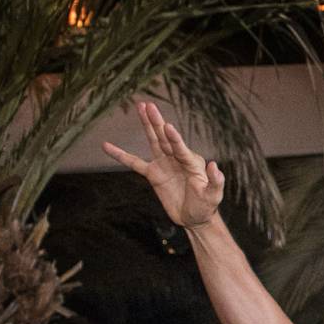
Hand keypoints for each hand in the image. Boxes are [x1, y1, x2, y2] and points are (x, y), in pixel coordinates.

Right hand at [102, 102, 225, 227]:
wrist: (194, 218)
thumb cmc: (207, 206)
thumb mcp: (213, 195)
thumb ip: (216, 181)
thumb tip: (214, 165)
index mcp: (192, 162)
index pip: (181, 149)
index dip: (174, 138)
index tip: (167, 126)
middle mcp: (178, 159)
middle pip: (165, 138)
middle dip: (157, 122)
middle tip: (148, 105)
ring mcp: (164, 164)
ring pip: (153, 141)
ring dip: (147, 125)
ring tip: (140, 107)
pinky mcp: (153, 174)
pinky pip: (133, 163)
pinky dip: (120, 155)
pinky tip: (107, 146)